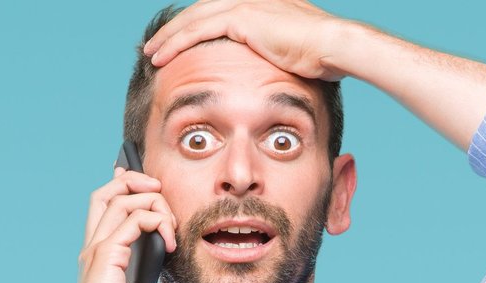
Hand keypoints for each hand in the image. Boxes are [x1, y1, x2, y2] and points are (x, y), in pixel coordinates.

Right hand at [73, 167, 176, 282]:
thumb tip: (154, 280)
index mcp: (98, 255)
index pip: (103, 204)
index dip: (122, 184)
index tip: (148, 183)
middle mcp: (93, 247)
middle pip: (107, 191)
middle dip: (136, 180)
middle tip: (161, 192)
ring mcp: (97, 250)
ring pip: (121, 199)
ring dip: (154, 202)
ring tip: (172, 226)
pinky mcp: (106, 257)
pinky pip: (133, 220)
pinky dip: (156, 221)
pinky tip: (169, 241)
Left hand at [143, 0, 348, 80]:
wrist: (335, 48)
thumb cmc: (322, 59)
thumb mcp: (292, 53)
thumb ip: (273, 55)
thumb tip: (268, 72)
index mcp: (262, 3)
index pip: (216, 12)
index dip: (194, 27)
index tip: (177, 45)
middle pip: (200, 11)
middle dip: (174, 30)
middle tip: (155, 47)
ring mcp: (246, 3)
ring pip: (193, 19)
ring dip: (168, 37)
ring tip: (150, 53)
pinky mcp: (241, 16)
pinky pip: (197, 30)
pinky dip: (175, 44)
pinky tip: (160, 57)